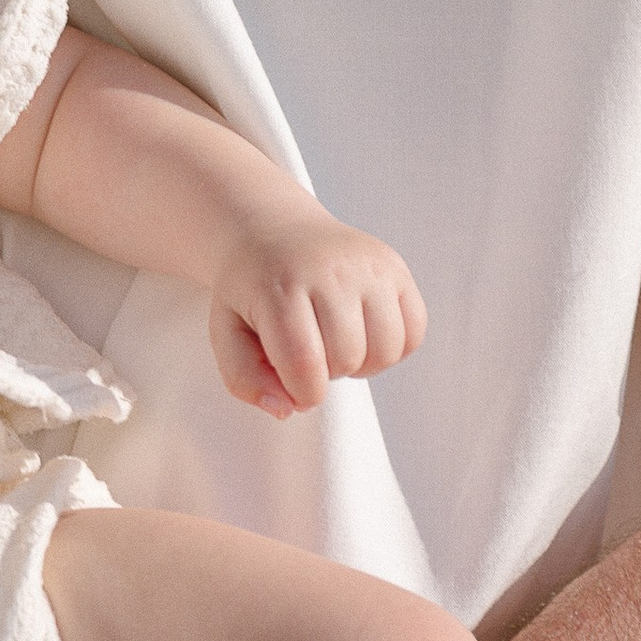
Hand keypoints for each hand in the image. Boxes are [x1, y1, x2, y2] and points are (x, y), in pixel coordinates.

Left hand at [211, 215, 426, 415]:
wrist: (275, 230)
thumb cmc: (251, 289)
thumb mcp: (226, 332)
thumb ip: (245, 379)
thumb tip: (288, 410)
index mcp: (279, 286)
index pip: (305, 365)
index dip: (303, 393)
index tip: (292, 384)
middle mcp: (329, 270)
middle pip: (347, 360)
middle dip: (327, 373)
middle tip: (309, 350)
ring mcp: (368, 265)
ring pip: (385, 351)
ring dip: (361, 363)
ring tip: (336, 343)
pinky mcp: (395, 267)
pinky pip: (414, 333)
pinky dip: (392, 347)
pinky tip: (363, 332)